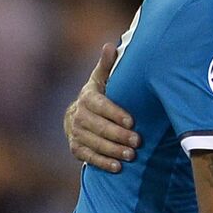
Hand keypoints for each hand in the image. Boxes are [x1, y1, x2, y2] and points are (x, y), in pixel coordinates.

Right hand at [66, 43, 139, 171]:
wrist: (80, 115)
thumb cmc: (100, 95)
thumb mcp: (103, 80)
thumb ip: (107, 66)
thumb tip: (110, 45)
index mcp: (87, 97)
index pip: (99, 105)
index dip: (115, 114)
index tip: (132, 122)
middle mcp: (78, 115)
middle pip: (97, 127)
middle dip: (118, 135)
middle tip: (138, 142)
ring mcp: (75, 132)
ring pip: (93, 143)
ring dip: (112, 150)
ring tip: (131, 155)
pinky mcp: (75, 147)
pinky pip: (87, 156)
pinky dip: (101, 162)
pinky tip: (117, 167)